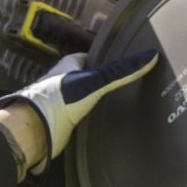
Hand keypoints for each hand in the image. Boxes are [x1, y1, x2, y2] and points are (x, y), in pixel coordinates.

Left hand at [0, 50, 157, 162]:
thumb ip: (121, 73)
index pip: (88, 58)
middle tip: (121, 85)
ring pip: (81, 98)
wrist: (36, 129)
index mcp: (68, 66)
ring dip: (94, 101)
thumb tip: (150, 57)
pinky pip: (79, 117)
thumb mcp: (96, 81)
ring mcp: (61, 102)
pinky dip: (89, 119)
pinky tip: (101, 123)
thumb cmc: (60, 99)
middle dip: (99, 81)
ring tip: (115, 104)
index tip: (119, 63)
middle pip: (85, 78)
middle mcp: (63, 82)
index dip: (103, 59)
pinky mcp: (62, 121)